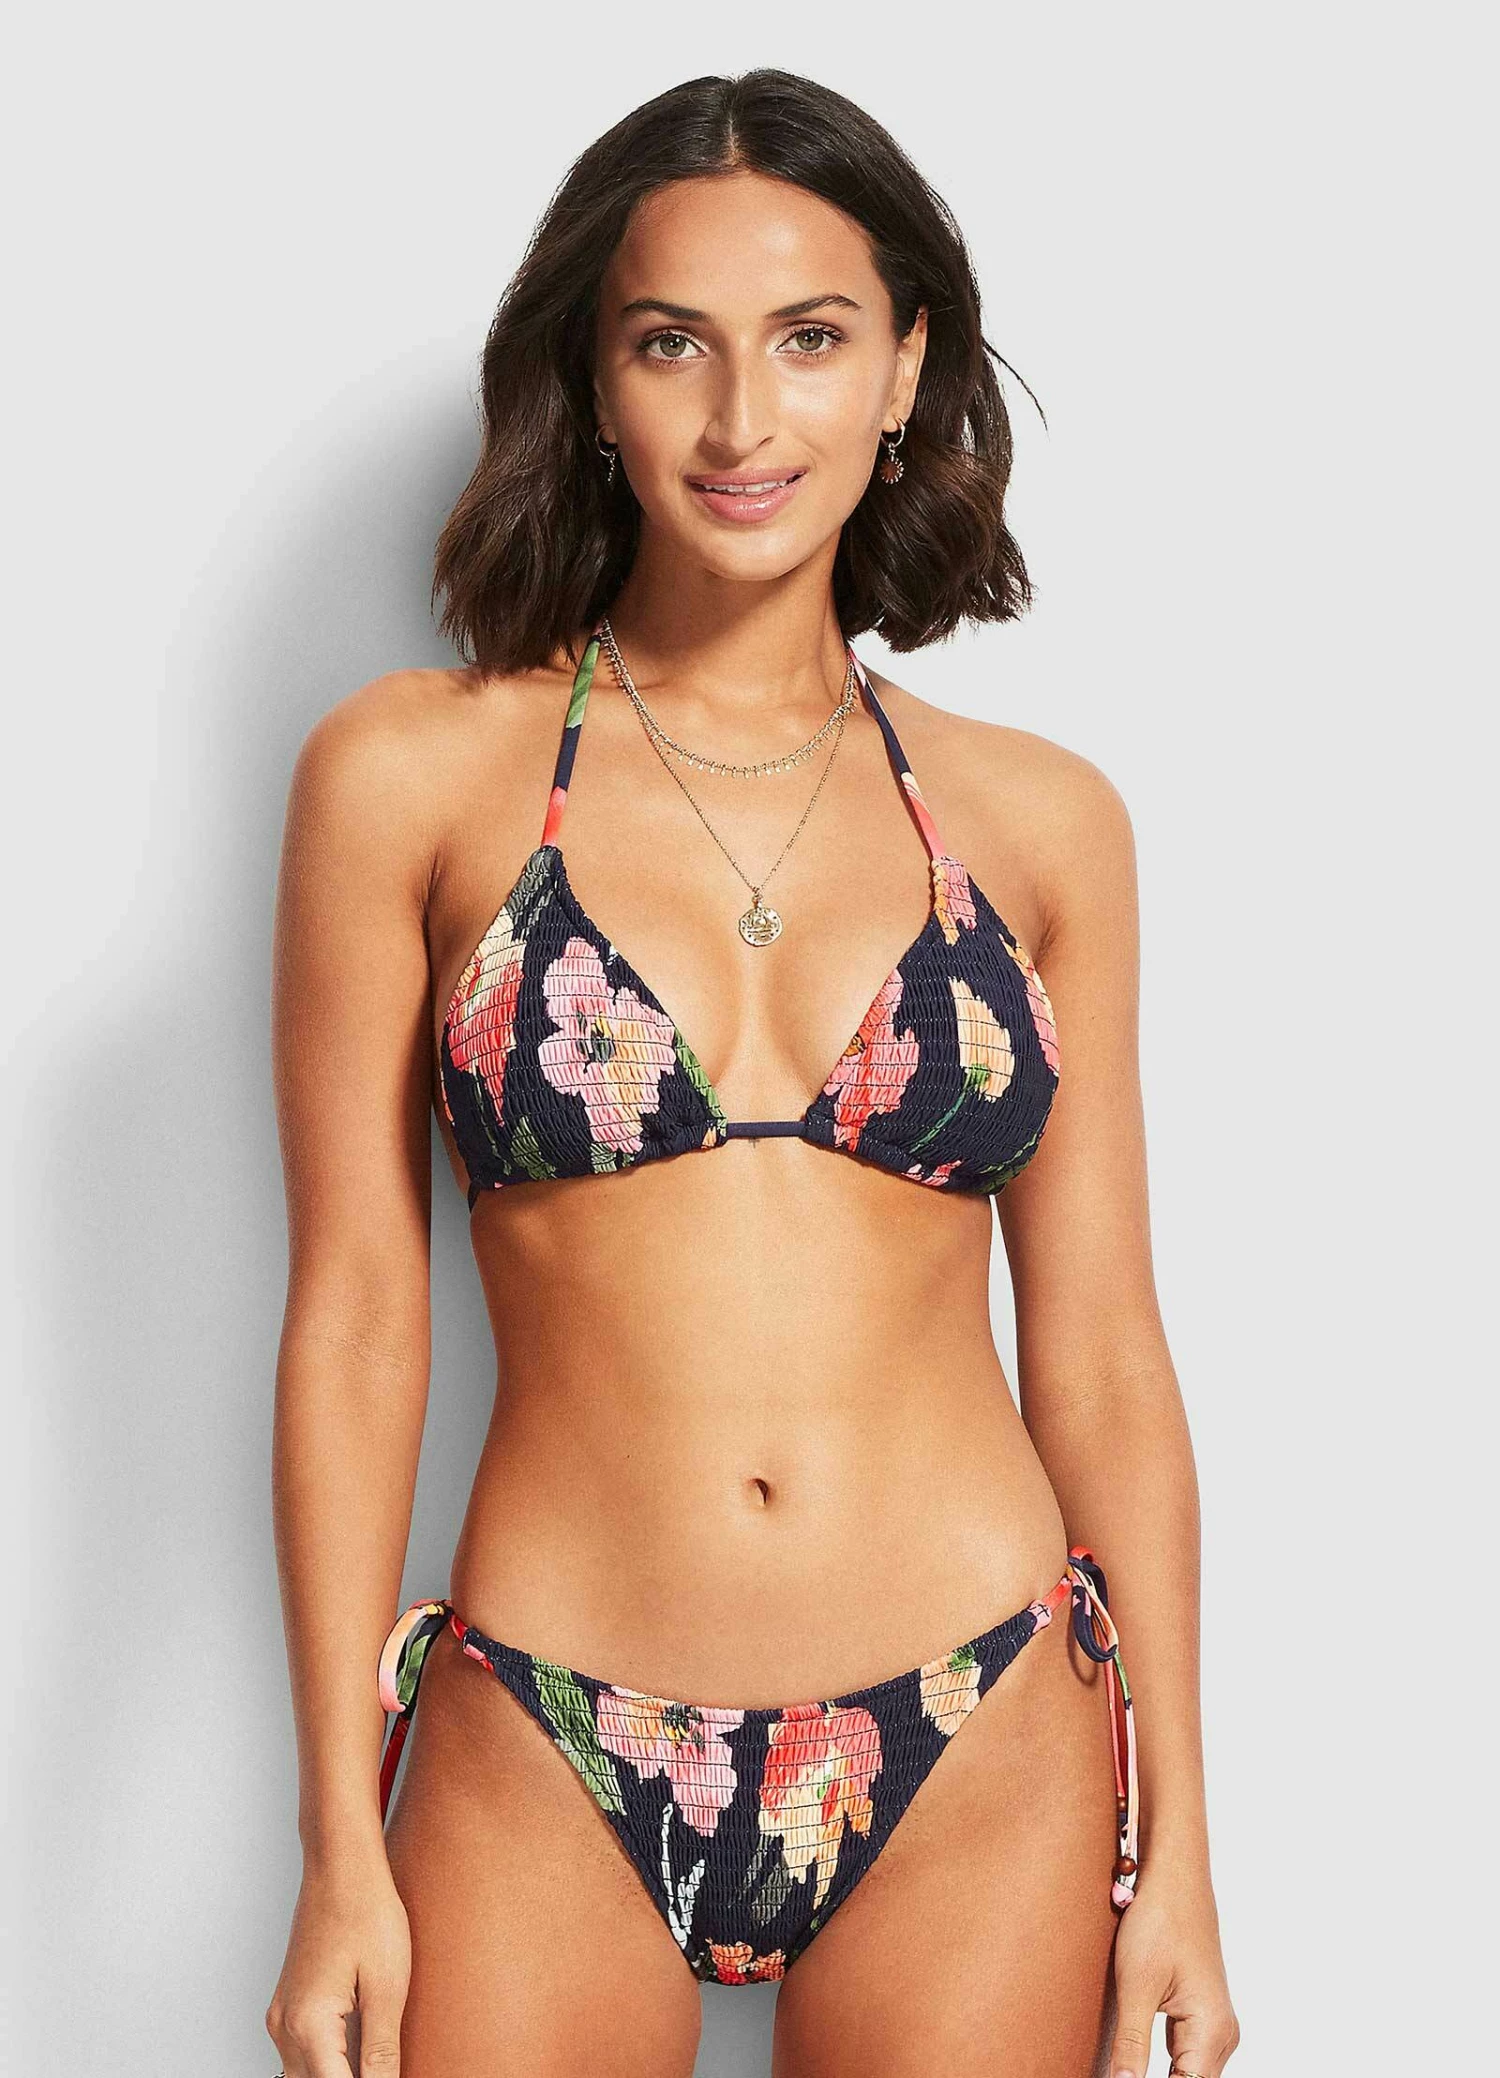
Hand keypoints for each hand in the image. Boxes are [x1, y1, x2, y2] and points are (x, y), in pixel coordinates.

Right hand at [266, 1858, 411, 2076]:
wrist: (341, 1866)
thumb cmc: (366, 1912)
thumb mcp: (387, 1986)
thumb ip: (381, 2050)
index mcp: (308, 2025)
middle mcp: (285, 2026)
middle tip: (385, 2067)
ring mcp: (282, 2016)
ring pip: (304, 2075)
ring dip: (337, 2074)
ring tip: (375, 2060)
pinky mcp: (289, 2005)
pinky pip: (302, 2054)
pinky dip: (328, 2062)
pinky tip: (360, 2053)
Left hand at [1106, 1862, 1239, 2077]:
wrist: (1174, 1876)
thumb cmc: (1158, 1920)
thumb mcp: (1136, 1985)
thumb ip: (1133, 2044)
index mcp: (1211, 2030)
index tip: (1123, 2077)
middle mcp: (1222, 2033)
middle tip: (1119, 2071)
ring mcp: (1214, 2023)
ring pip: (1189, 2072)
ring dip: (1163, 2075)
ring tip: (1126, 2065)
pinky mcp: (1201, 2013)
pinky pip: (1186, 2054)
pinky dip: (1165, 2063)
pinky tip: (1139, 2062)